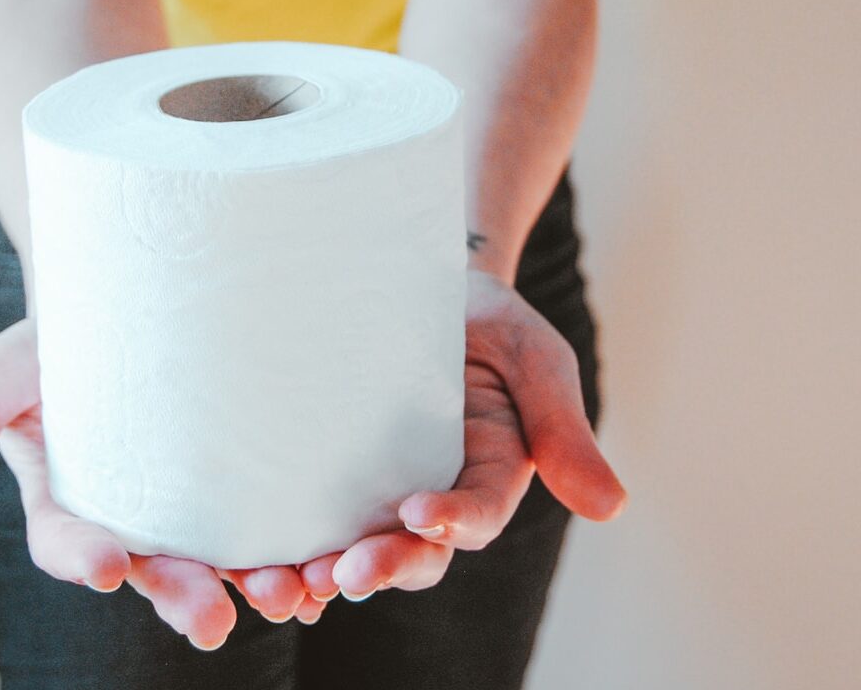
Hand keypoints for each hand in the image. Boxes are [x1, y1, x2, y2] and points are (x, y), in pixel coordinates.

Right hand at [0, 318, 319, 649]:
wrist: (138, 300)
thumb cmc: (63, 339)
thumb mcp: (10, 361)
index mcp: (70, 499)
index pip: (70, 541)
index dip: (85, 557)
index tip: (110, 564)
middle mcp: (133, 517)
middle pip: (155, 566)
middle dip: (179, 595)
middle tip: (209, 619)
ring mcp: (195, 505)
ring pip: (223, 560)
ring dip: (254, 584)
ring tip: (289, 596)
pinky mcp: (248, 484)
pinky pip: (275, 525)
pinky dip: (301, 550)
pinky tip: (331, 569)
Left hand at [295, 268, 626, 600]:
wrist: (415, 276)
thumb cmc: (486, 318)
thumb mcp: (534, 355)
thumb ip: (563, 427)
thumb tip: (611, 508)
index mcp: (489, 471)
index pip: (477, 513)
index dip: (453, 521)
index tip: (420, 513)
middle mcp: (433, 490)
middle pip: (414, 551)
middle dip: (382, 567)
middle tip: (343, 574)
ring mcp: (377, 485)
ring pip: (356, 547)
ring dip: (322, 574)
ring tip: (286, 585)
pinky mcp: (326, 471)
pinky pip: (307, 518)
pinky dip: (282, 548)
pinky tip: (249, 567)